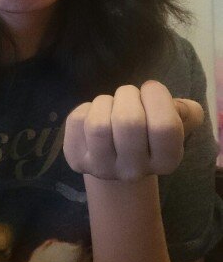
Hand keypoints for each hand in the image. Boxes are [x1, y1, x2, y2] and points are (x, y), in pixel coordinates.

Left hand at [63, 80, 203, 180]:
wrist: (117, 158)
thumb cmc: (148, 132)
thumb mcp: (174, 121)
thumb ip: (186, 112)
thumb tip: (181, 108)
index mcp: (166, 161)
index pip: (165, 126)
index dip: (157, 97)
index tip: (151, 90)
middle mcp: (134, 171)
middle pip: (128, 122)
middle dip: (127, 95)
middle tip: (129, 97)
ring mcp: (102, 168)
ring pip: (98, 124)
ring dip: (105, 102)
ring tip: (110, 105)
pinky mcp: (77, 160)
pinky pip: (76, 122)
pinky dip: (84, 108)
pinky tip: (93, 116)